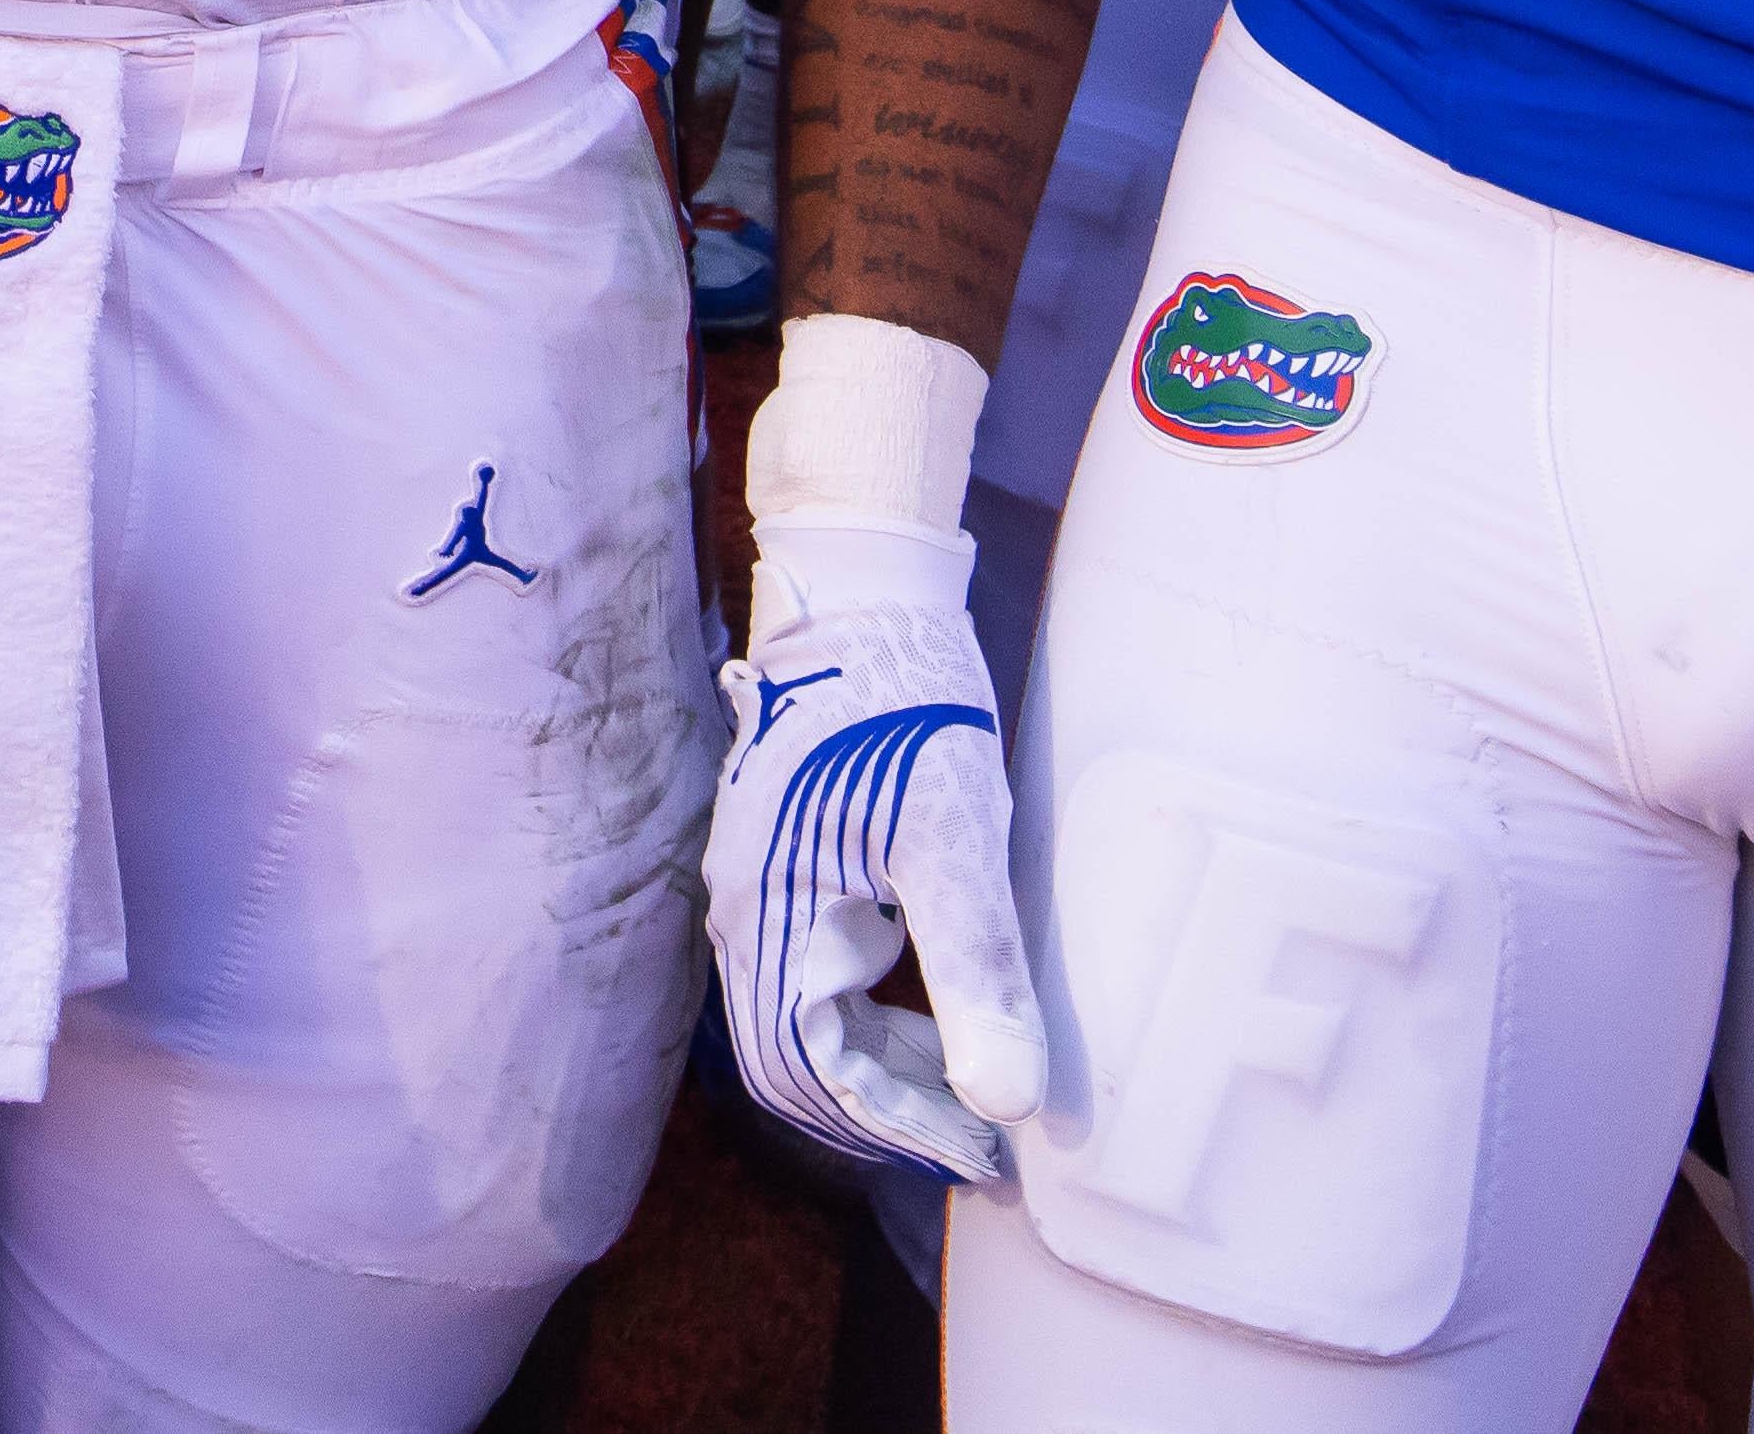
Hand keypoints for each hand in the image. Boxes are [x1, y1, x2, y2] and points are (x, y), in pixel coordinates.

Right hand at [705, 505, 1048, 1183]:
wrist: (861, 597)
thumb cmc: (907, 710)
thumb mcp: (957, 843)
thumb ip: (976, 976)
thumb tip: (1007, 1105)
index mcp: (773, 914)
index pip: (814, 1070)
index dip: (898, 1128)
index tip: (986, 1157)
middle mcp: (746, 912)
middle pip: (794, 1062)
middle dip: (885, 1116)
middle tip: (984, 1145)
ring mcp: (757, 887)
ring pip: (802, 1023)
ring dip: (879, 1073)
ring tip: (972, 1092)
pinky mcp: (781, 866)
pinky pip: (812, 977)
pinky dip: (871, 1021)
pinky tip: (936, 1016)